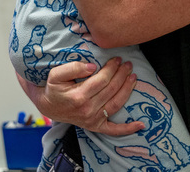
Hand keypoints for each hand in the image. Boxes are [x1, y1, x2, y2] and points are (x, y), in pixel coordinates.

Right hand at [17, 58, 143, 135]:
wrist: (48, 106)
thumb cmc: (53, 88)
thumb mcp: (56, 74)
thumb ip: (73, 67)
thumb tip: (93, 66)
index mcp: (78, 96)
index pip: (101, 80)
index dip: (111, 68)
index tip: (117, 59)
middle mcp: (87, 110)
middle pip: (111, 90)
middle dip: (121, 75)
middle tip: (128, 64)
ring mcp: (92, 120)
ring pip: (116, 104)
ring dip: (127, 90)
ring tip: (134, 77)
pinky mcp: (96, 127)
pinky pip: (114, 130)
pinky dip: (128, 129)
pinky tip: (141, 125)